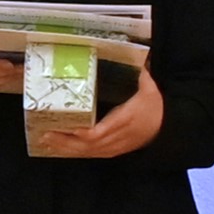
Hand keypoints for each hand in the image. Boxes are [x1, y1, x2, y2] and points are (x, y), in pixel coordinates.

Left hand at [32, 72, 166, 161]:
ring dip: (67, 148)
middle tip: (46, 133)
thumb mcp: (151, 90)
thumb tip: (139, 58)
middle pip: (89, 145)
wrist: (168, 128)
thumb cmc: (157, 108)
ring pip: (88, 152)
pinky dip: (75, 152)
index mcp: (125, 120)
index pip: (102, 131)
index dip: (86, 133)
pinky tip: (61, 149)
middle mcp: (118, 137)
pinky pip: (92, 154)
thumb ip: (142, 75)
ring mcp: (115, 146)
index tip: (70, 127)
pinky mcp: (113, 150)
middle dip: (66, 141)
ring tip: (47, 141)